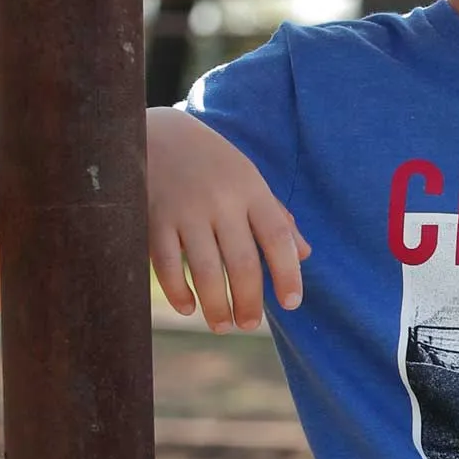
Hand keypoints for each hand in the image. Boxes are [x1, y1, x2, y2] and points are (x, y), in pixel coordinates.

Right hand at [147, 107, 310, 331]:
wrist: (155, 132)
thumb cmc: (211, 163)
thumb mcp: (248, 180)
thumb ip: (275, 216)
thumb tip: (304, 254)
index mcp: (250, 189)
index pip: (278, 238)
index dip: (288, 274)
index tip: (291, 303)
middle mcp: (221, 200)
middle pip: (242, 263)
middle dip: (248, 302)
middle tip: (249, 325)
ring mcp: (185, 210)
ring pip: (205, 271)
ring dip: (216, 306)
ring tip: (223, 325)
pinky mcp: (153, 218)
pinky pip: (168, 264)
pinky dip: (179, 292)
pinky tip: (189, 307)